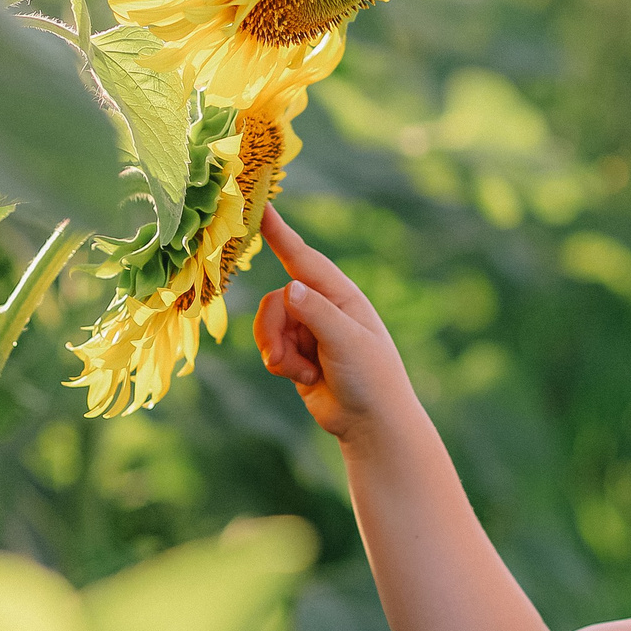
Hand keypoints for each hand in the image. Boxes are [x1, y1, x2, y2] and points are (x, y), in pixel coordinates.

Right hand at [251, 206, 419, 441]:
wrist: (371, 423)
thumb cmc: (371, 378)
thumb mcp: (347, 342)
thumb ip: (317, 314)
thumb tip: (289, 287)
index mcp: (341, 295)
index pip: (303, 258)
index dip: (279, 233)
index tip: (259, 206)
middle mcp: (322, 306)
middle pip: (275, 301)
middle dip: (273, 331)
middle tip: (281, 360)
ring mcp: (307, 329)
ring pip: (267, 325)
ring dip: (278, 352)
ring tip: (301, 374)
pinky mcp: (295, 353)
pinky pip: (269, 348)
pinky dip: (281, 365)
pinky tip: (307, 380)